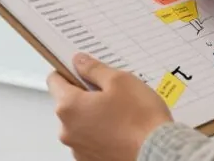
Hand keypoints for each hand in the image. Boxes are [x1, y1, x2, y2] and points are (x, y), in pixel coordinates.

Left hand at [47, 53, 171, 160]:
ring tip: (122, 113)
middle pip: (69, 103)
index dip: (69, 71)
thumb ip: (94, 69)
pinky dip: (103, 134)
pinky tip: (122, 130)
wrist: (158, 153)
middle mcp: (68, 131)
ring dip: (95, 116)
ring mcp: (79, 149)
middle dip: (86, 95)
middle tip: (111, 91)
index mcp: (69, 106)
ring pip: (81, 123)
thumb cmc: (141, 121)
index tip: (82, 69)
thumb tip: (80, 62)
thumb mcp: (120, 81)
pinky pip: (91, 140)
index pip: (55, 80)